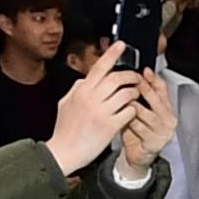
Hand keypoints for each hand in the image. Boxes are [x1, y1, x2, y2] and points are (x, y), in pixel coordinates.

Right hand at [47, 42, 143, 176]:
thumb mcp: (65, 104)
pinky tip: (131, 112)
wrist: (63, 153)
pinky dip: (133, 110)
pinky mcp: (110, 126)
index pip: (99, 67)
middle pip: (117, 78)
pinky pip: (129, 111)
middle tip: (136, 78)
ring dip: (135, 93)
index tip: (121, 45)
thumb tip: (86, 79)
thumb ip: (77, 89)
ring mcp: (101, 112)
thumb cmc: (64, 131)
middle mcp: (91, 99)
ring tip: (134, 96)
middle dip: (131, 75)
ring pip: (126, 93)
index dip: (112, 54)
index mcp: (81, 91)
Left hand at [115, 69, 177, 172]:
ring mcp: (164, 132)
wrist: (137, 156)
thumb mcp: (138, 110)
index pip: (163, 90)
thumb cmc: (136, 131)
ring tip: (123, 100)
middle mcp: (169, 120)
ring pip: (148, 115)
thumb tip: (130, 76)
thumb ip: (138, 96)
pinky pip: (142, 129)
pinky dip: (131, 123)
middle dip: (145, 90)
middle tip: (133, 82)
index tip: (145, 71)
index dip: (154, 79)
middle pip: (157, 100)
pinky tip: (123, 119)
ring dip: (135, 107)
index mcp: (166, 109)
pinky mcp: (156, 143)